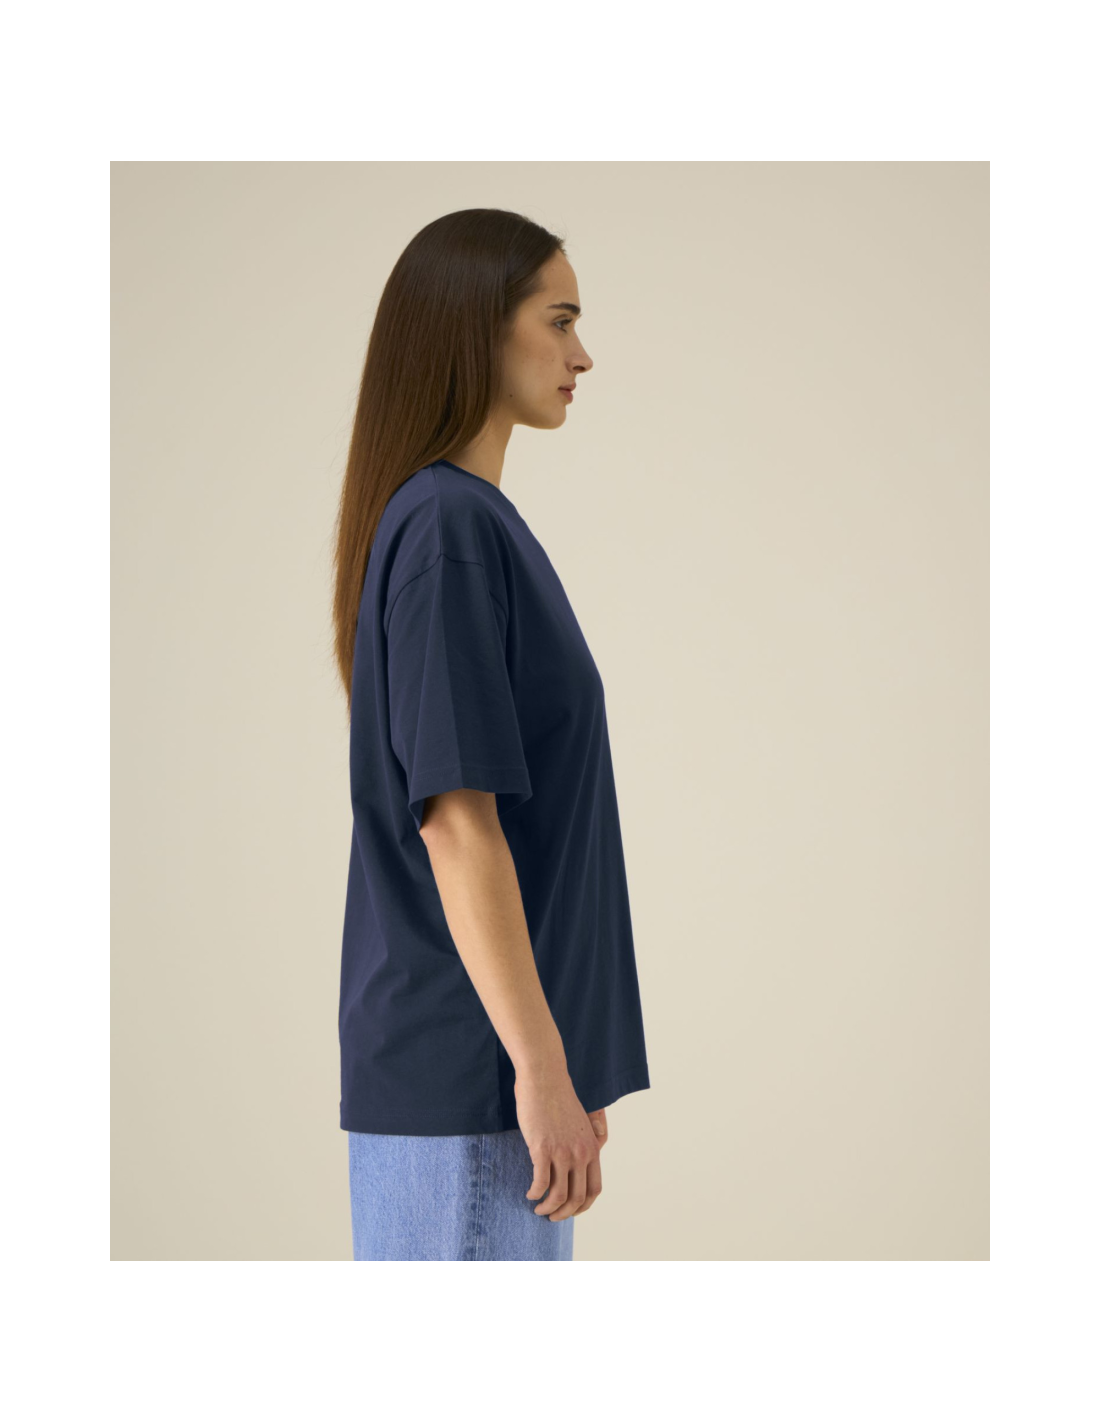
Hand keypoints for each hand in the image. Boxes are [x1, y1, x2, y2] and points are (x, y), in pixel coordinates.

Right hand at [515, 1066, 603, 1220]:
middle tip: (551, 1216)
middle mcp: (580, 1153)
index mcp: (592, 1148)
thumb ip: (582, 1144)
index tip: (570, 1210)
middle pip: (577, 1198)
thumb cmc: (558, 1098)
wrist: (545, 1077)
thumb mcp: (580, 1123)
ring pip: (558, 1195)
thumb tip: (576, 1165)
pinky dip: (534, 1193)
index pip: (594, 1189)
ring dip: (548, 1208)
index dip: (582, 1206)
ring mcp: (562, 1152)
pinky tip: (529, 1193)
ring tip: (538, 1208)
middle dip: (564, 1213)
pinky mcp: (542, 1148)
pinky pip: (540, 1182)